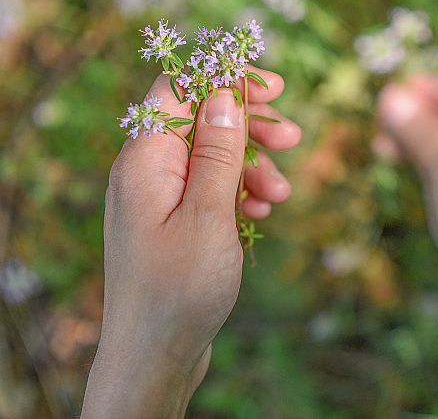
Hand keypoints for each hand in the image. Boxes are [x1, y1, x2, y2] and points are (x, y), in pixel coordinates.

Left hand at [82, 67, 301, 418]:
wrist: (152, 358)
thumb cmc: (177, 289)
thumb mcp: (208, 213)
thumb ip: (217, 150)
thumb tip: (224, 93)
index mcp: (145, 159)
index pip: (179, 88)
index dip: (225, 79)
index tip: (274, 87)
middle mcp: (146, 172)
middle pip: (200, 120)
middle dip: (249, 125)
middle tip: (293, 137)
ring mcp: (159, 199)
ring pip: (210, 158)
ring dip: (251, 165)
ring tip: (282, 193)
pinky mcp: (173, 223)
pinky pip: (208, 190)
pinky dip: (238, 193)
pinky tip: (261, 211)